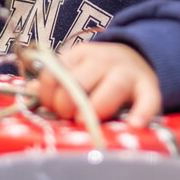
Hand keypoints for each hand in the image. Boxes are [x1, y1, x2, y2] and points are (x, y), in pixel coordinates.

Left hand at [36, 41, 161, 127]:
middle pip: (80, 80)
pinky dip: (142, 112)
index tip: (53, 108)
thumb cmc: (100, 72)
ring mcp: (128, 72)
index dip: (48, 96)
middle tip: (70, 118)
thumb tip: (30, 91)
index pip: (54, 73)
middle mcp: (104, 59)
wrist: (139, 56)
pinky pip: (149, 99)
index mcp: (80, 54)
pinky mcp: (149, 87)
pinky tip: (134, 125)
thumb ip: (55, 79)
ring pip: (112, 86)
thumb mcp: (76, 67)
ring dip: (96, 108)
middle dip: (68, 104)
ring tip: (87, 123)